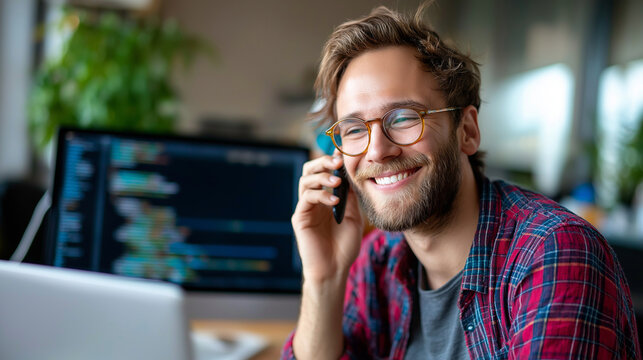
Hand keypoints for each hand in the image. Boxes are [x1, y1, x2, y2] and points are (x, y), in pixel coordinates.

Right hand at [292, 154, 363, 283]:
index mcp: (326, 199)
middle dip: (322, 162)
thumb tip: (350, 176)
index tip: (343, 154)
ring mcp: (305, 209)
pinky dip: (320, 195)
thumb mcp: (354, 217)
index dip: (331, 161)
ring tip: (336, 181)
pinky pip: (306, 198)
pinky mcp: (300, 218)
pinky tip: (334, 201)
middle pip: (310, 171)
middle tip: (337, 162)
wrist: (335, 269)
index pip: (324, 173)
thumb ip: (350, 198)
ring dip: (321, 176)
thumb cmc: (345, 247)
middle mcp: (313, 201)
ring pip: (305, 181)